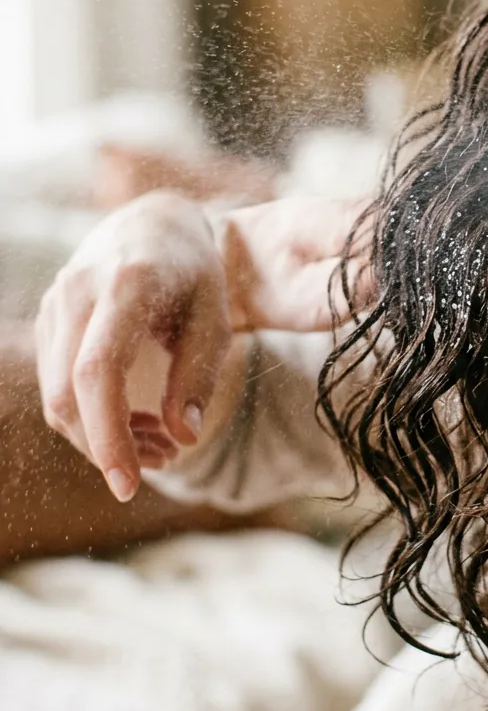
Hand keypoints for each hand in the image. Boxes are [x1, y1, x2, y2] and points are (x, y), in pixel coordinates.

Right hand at [36, 192, 373, 501]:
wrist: (156, 225)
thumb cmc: (195, 274)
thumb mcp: (215, 319)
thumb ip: (199, 376)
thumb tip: (185, 437)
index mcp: (126, 284)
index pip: (97, 372)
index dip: (106, 435)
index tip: (129, 485)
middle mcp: (79, 290)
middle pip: (68, 394)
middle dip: (110, 446)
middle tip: (167, 461)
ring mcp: (56, 302)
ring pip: (57, 396)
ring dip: (103, 436)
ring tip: (162, 445)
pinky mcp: (49, 318)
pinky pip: (57, 383)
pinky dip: (92, 416)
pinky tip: (138, 422)